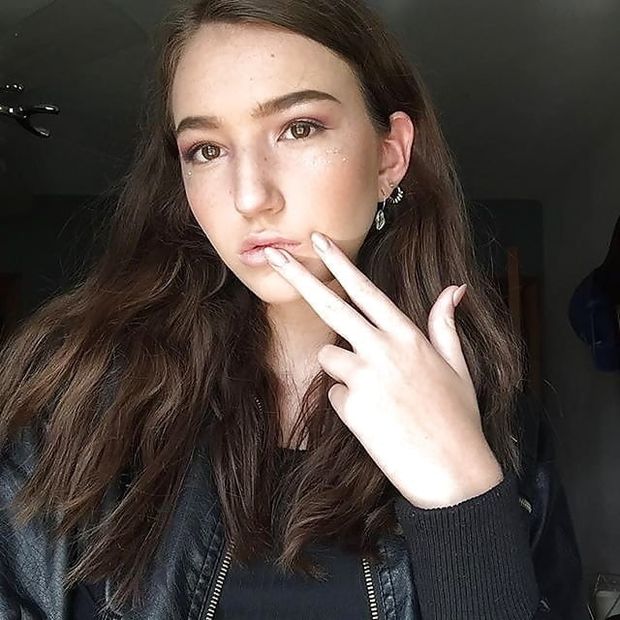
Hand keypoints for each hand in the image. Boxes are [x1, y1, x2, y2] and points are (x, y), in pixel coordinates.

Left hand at [262, 231, 503, 508]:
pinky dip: (346, 404)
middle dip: (300, 278)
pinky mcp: (350, 408)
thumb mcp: (458, 367)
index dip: (340, 263)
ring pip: (329, 356)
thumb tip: (454, 288)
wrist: (453, 475)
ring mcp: (364, 378)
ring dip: (342, 368)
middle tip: (275, 255)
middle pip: (332, 306)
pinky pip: (334, 395)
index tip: (319, 241)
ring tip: (377, 396)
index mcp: (409, 337)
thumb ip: (445, 325)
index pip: (367, 290)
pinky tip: (374, 420)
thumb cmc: (458, 420)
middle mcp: (383, 350)